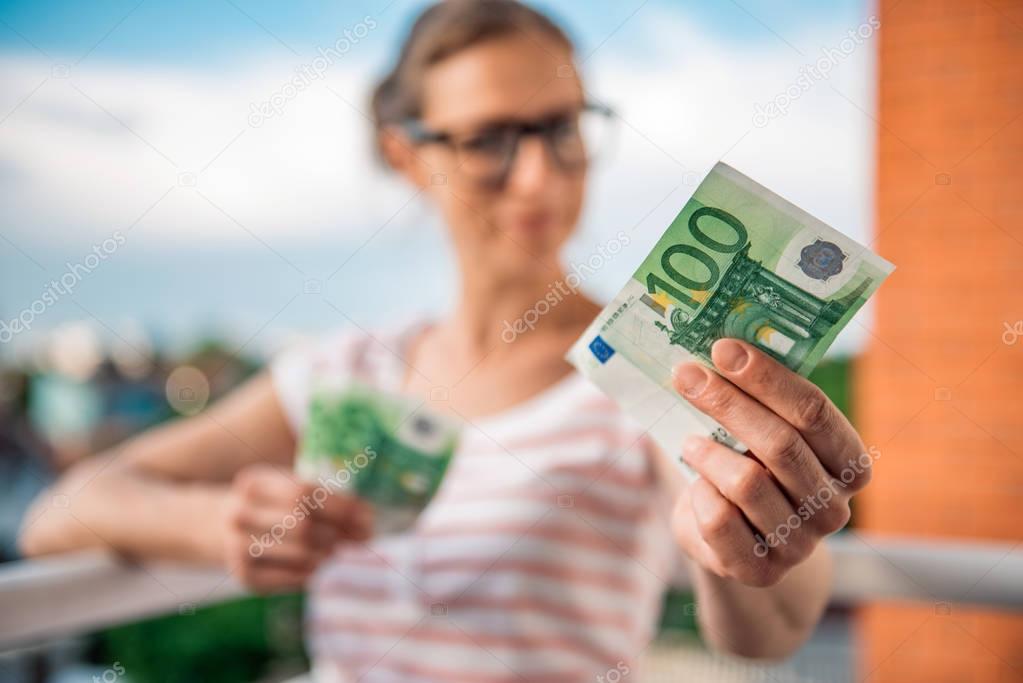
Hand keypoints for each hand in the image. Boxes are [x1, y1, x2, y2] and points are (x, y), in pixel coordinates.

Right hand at [221, 464, 372, 591]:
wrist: (216, 527)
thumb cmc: (269, 504)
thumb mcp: (286, 489)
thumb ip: (324, 499)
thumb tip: (367, 521)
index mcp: (253, 483)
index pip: (303, 493)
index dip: (340, 505)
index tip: (368, 514)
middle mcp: (239, 514)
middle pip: (302, 524)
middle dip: (340, 531)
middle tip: (362, 536)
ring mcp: (237, 547)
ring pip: (300, 554)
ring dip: (329, 553)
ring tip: (338, 549)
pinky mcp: (243, 576)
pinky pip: (292, 578)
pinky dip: (313, 572)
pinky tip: (318, 564)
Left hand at [670, 338, 871, 586]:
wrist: (731, 541)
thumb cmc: (748, 466)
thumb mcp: (761, 432)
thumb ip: (756, 396)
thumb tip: (719, 347)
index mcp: (849, 463)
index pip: (813, 411)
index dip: (767, 377)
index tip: (723, 348)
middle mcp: (834, 507)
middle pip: (780, 443)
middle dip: (727, 402)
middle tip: (687, 375)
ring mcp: (800, 544)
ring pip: (747, 482)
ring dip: (708, 452)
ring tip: (689, 441)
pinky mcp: (760, 570)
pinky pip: (721, 521)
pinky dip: (700, 494)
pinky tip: (697, 485)